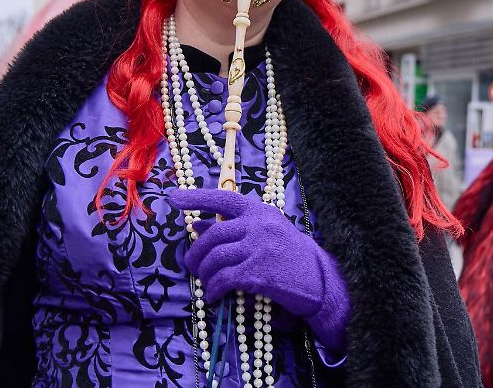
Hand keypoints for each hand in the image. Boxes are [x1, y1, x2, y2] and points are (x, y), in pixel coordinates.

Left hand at [168, 188, 349, 350]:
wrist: (319, 278)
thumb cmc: (288, 253)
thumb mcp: (263, 232)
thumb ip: (232, 227)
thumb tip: (197, 226)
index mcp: (259, 211)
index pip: (223, 198)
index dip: (196, 198)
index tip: (173, 199)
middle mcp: (258, 225)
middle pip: (212, 236)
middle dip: (196, 254)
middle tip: (192, 266)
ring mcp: (259, 249)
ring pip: (215, 259)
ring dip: (204, 274)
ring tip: (205, 282)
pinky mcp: (259, 274)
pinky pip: (224, 279)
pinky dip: (213, 289)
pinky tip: (213, 295)